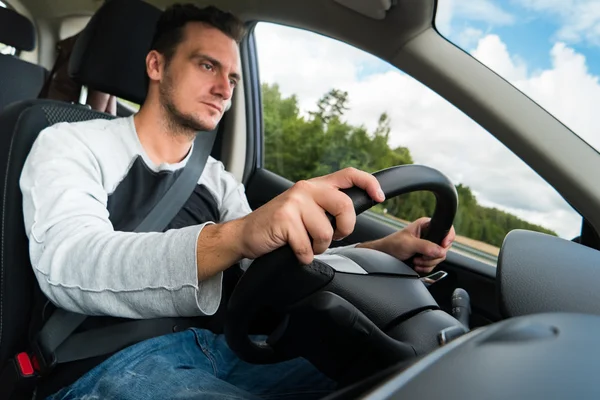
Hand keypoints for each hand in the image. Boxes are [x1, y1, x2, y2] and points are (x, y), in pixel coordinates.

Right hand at [237, 167, 384, 263]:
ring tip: (304, 244)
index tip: (379, 197)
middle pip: (344, 207)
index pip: (349, 175)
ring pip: (326, 232)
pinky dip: (303, 256)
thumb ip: (326, 207)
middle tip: (331, 237)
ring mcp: (294, 202)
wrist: (246, 234)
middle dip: (344, 229)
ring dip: (318, 247)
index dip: (369, 183)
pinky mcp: (284, 219)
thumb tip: (352, 216)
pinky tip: (292, 250)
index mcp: (315, 186)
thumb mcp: (305, 210)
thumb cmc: (279, 226)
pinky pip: (307, 247)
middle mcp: (306, 189)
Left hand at [358, 217, 455, 273]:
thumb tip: (440, 250)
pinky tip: (416, 265)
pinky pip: (433, 265)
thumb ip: (425, 246)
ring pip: (439, 258)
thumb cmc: (392, 244)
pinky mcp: (426, 257)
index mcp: (426, 225)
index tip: (443, 246)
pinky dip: (425, 267)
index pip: (447, 230)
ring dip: (427, 263)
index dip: (447, 239)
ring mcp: (429, 247)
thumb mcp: (409, 244)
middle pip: (444, 248)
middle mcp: (429, 235)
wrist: (384, 256)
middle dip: (432, 256)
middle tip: (420, 256)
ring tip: (415, 260)